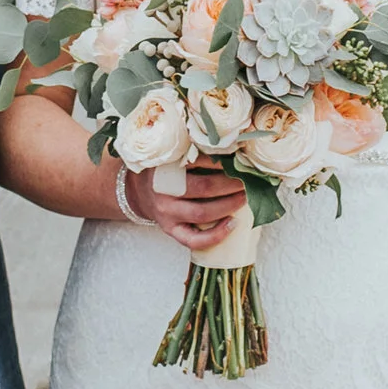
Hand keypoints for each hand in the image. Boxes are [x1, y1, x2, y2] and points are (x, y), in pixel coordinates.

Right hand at [124, 161, 246, 250]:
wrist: (139, 191)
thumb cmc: (163, 171)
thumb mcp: (172, 155)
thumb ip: (194, 151)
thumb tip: (233, 148)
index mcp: (166, 167)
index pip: (198, 161)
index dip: (223, 161)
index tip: (240, 159)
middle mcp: (165, 191)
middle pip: (204, 188)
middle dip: (232, 184)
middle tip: (248, 179)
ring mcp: (167, 213)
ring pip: (202, 213)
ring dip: (229, 205)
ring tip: (245, 197)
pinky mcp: (171, 230)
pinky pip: (194, 240)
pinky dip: (216, 235)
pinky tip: (233, 224)